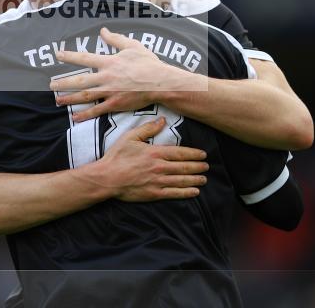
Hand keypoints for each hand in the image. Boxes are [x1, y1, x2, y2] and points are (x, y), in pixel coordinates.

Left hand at [50, 27, 203, 121]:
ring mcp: (110, 92)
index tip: (57, 54)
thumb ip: (115, 39)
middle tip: (50, 84)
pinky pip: (97, 110)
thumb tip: (103, 30)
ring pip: (85, 96)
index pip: (84, 58)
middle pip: (80, 81)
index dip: (69, 56)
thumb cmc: (148, 63)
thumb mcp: (132, 46)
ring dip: (69, 99)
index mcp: (109, 62)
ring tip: (57, 100)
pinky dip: (85, 115)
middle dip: (63, 82)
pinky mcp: (115, 104)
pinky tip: (75, 117)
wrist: (160, 82)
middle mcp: (106, 77)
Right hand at [93, 117, 207, 201]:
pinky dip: (186, 193)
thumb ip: (147, 129)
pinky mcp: (154, 193)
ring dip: (195, 179)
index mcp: (155, 153)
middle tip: (207, 167)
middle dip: (198, 167)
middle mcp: (160, 167)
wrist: (107, 177)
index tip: (203, 155)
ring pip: (182, 180)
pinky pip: (174, 193)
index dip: (194, 154)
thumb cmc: (117, 156)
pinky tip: (195, 192)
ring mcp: (158, 181)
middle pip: (184, 167)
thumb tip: (162, 121)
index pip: (180, 153)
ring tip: (204, 179)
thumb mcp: (130, 137)